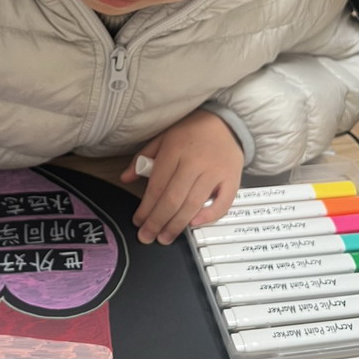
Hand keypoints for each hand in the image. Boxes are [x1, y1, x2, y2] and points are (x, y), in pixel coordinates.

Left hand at [121, 109, 243, 244]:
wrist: (226, 121)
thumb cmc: (191, 131)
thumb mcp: (163, 138)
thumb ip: (143, 158)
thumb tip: (126, 178)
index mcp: (175, 150)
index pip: (157, 186)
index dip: (146, 207)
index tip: (138, 221)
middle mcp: (195, 162)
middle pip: (173, 199)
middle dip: (157, 222)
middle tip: (147, 237)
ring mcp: (215, 171)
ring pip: (193, 204)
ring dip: (177, 225)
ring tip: (165, 237)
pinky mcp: (233, 178)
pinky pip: (223, 203)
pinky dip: (209, 216)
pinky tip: (193, 224)